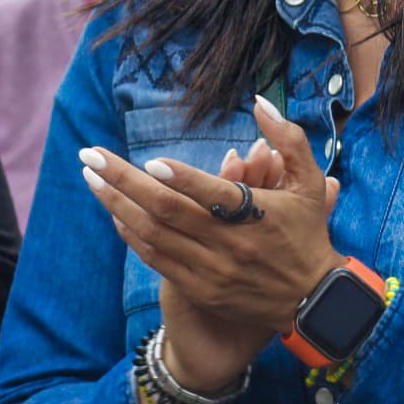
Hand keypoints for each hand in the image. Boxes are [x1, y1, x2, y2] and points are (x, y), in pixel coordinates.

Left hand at [80, 96, 342, 383]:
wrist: (314, 301)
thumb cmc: (308, 232)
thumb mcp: (310, 183)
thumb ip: (287, 140)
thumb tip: (257, 102)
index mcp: (256, 214)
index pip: (210, 194)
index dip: (179, 177)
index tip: (150, 160)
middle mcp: (229, 243)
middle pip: (166, 210)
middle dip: (123, 180)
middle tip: (90, 155)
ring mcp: (211, 269)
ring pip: (152, 234)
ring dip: (116, 204)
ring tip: (90, 177)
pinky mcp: (200, 289)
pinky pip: (155, 258)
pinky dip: (130, 234)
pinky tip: (114, 211)